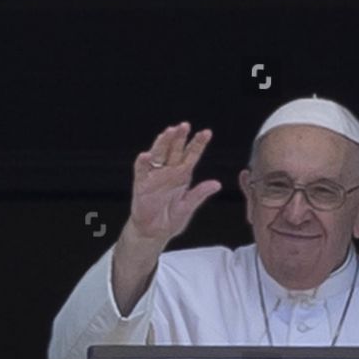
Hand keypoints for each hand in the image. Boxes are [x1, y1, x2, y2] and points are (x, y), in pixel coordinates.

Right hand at [125, 121, 221, 246]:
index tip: (206, 133)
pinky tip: (146, 155)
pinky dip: (143, 163)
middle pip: (174, 150)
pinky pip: (141, 170)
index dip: (198, 144)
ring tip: (168, 132)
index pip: (191, 155)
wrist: (154, 233)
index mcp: (182, 175)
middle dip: (179, 137)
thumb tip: (217, 184)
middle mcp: (168, 171)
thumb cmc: (170, 219)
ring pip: (158, 154)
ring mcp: (154, 176)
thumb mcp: (188, 207)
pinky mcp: (141, 184)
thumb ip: (199, 194)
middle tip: (185, 125)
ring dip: (163, 143)